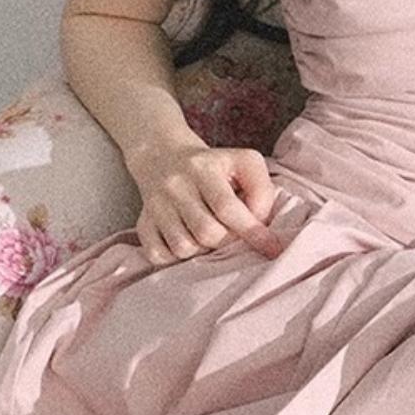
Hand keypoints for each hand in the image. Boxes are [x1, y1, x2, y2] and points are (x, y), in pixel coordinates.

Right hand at [125, 135, 284, 266]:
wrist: (163, 156)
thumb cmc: (215, 167)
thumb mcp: (244, 162)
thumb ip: (261, 190)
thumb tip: (259, 224)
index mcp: (203, 168)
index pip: (227, 207)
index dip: (252, 232)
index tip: (273, 249)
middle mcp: (176, 185)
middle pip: (207, 232)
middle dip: (227, 242)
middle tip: (232, 235)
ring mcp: (156, 205)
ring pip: (183, 247)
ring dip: (202, 251)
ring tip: (208, 236)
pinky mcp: (142, 222)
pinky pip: (158, 255)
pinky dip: (175, 258)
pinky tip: (187, 242)